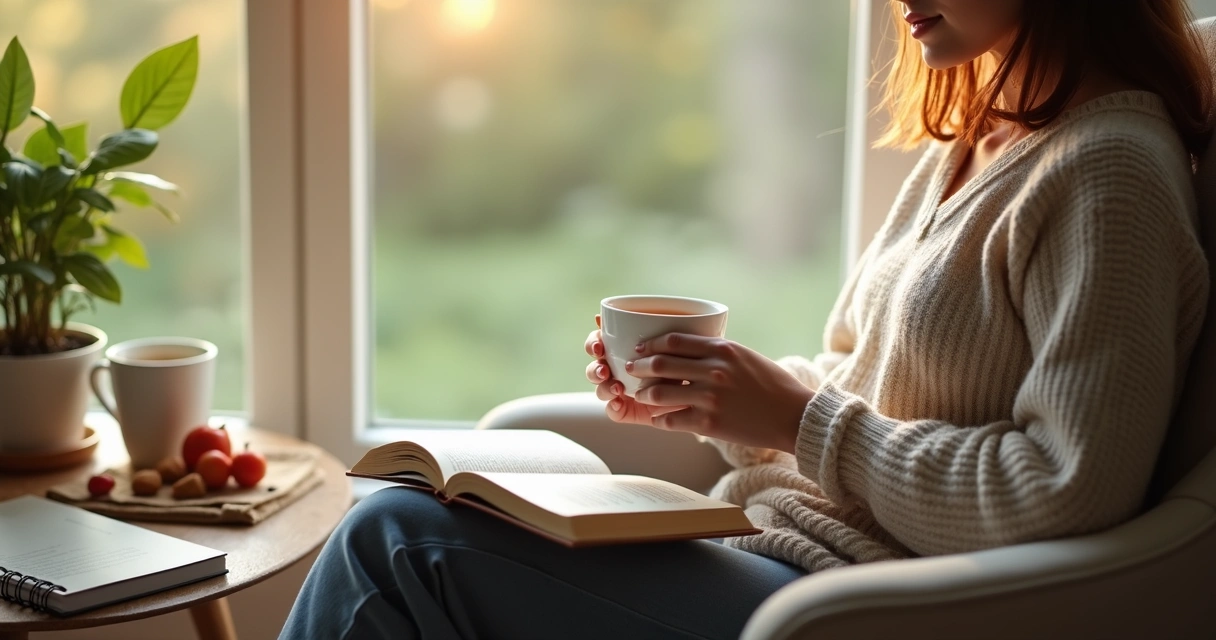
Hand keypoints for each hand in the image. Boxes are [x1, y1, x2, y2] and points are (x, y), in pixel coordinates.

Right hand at [583, 316, 683, 425]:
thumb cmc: (687, 363)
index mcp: (622, 348)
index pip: (599, 342)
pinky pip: (611, 410)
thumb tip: (641, 312)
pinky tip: (619, 404)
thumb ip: (654, 330)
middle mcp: (618, 368)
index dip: (593, 342)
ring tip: (616, 388)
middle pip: (595, 365)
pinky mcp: (628, 410)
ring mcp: (622, 390)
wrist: (701, 393)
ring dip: (603, 387)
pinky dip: (612, 407)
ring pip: (600, 388)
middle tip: (604, 370)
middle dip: (594, 367)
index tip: (599, 346)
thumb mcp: (675, 344)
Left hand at [626, 333, 813, 452]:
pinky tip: (657, 419)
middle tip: (630, 369)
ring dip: (644, 394)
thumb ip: (716, 352)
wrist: (794, 417)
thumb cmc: (772, 385)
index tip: (639, 347)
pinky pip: (671, 420)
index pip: (673, 341)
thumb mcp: (745, 357)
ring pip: (659, 392)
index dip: (650, 343)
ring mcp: (710, 397)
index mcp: (722, 349)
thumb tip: (687, 351)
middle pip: (660, 364)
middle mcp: (714, 370)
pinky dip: (659, 419)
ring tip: (641, 395)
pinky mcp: (709, 423)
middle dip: (638, 366)